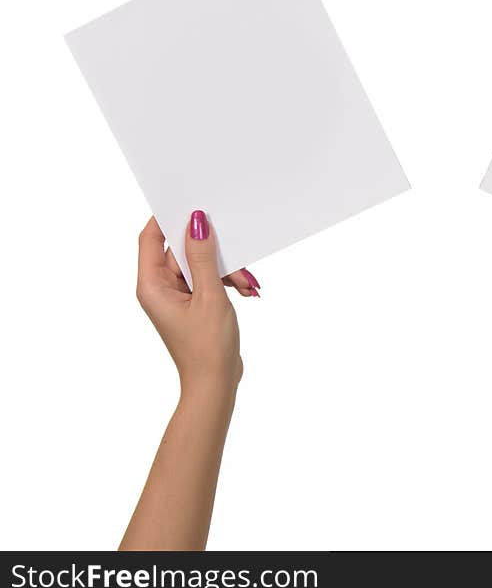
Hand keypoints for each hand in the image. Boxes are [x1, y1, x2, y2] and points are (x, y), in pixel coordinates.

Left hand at [136, 211, 256, 395]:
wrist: (215, 384)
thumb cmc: (207, 347)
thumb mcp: (209, 296)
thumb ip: (203, 257)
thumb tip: (196, 223)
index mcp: (152, 285)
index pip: (151, 237)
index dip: (168, 217)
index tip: (191, 203)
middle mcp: (159, 288)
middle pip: (182, 251)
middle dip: (213, 253)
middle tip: (235, 260)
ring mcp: (177, 296)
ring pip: (201, 265)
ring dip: (225, 271)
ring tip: (245, 285)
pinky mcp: (193, 303)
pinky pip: (208, 280)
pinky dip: (227, 282)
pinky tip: (245, 291)